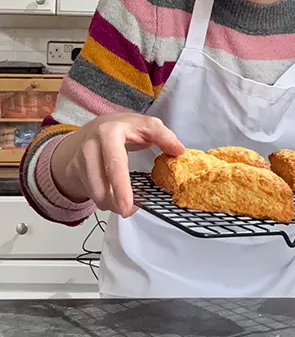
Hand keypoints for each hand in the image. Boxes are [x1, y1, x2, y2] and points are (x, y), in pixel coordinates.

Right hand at [53, 113, 184, 217]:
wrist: (89, 131)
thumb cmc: (122, 130)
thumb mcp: (143, 126)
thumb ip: (162, 136)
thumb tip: (179, 150)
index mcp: (111, 131)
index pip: (121, 157)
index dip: (131, 175)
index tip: (145, 190)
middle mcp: (93, 143)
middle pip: (107, 173)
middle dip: (118, 194)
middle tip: (128, 210)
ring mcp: (81, 157)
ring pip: (96, 189)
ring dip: (112, 202)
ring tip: (126, 204)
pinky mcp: (74, 170)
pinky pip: (90, 193)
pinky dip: (104, 201)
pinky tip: (114, 198)